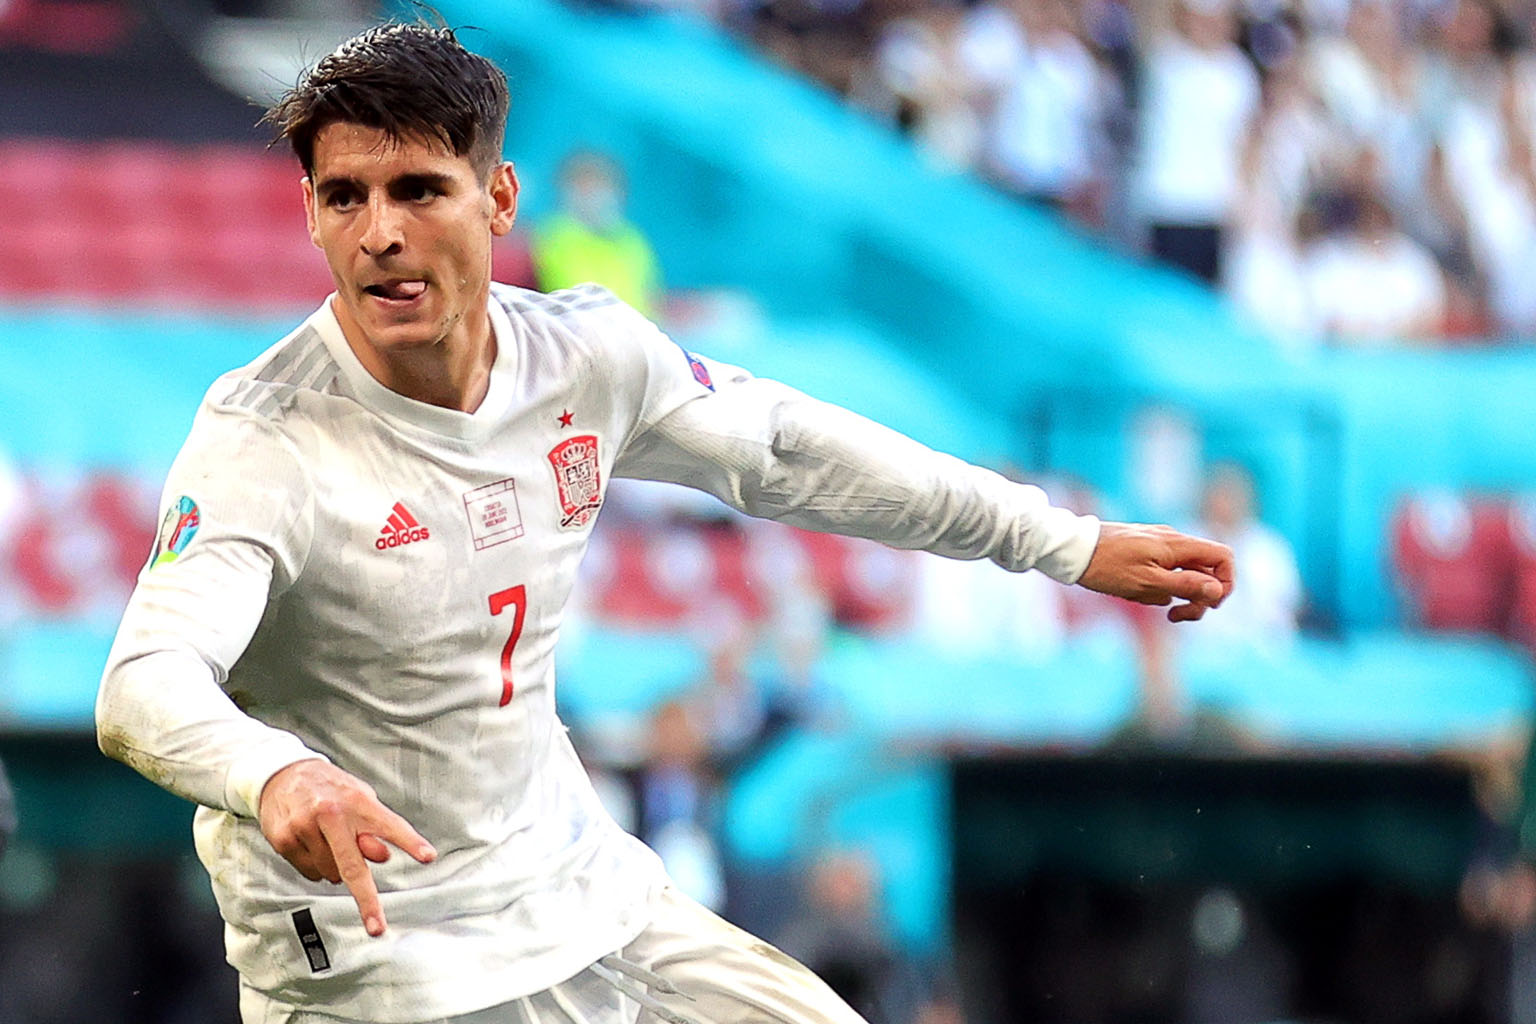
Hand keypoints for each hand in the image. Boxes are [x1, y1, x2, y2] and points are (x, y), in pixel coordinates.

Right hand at [258, 759, 435, 936]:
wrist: (283, 775)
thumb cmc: (330, 790)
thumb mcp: (359, 798)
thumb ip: (374, 827)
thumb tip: (383, 855)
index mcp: (357, 801)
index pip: (390, 825)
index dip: (410, 842)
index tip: (429, 856)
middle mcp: (331, 814)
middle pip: (353, 866)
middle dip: (367, 900)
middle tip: (377, 926)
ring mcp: (305, 828)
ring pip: (331, 874)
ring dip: (336, 868)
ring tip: (329, 841)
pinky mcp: (284, 840)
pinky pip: (309, 872)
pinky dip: (315, 866)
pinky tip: (311, 843)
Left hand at [1076, 522, 1234, 622]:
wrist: (1070, 549)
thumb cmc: (1106, 567)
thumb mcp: (1147, 583)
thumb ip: (1185, 586)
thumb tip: (1217, 590)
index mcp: (1178, 545)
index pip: (1223, 557)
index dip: (1225, 583)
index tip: (1207, 605)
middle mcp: (1172, 540)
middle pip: (1205, 570)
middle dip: (1197, 597)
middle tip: (1175, 616)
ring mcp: (1157, 544)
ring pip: (1182, 573)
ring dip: (1171, 594)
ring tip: (1143, 600)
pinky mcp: (1143, 550)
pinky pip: (1161, 572)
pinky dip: (1155, 587)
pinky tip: (1132, 593)